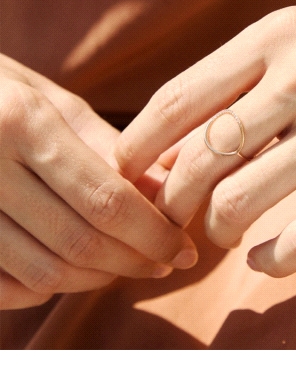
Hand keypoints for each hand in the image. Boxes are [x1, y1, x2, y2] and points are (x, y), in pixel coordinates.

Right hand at [0, 54, 196, 308]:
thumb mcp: (50, 100)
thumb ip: (106, 147)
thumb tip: (161, 192)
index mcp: (20, 121)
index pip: (106, 198)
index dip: (154, 233)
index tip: (183, 249)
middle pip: (81, 240)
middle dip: (136, 261)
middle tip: (166, 262)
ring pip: (45, 271)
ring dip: (98, 278)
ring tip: (128, 265)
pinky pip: (6, 288)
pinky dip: (48, 288)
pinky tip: (73, 270)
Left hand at [115, 7, 295, 276]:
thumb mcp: (290, 47)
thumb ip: (228, 90)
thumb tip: (163, 154)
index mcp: (274, 39)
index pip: (177, 99)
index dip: (138, 145)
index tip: (126, 175)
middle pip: (203, 156)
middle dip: (171, 201)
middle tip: (171, 218)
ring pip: (244, 199)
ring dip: (218, 230)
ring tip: (222, 233)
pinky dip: (274, 260)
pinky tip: (264, 260)